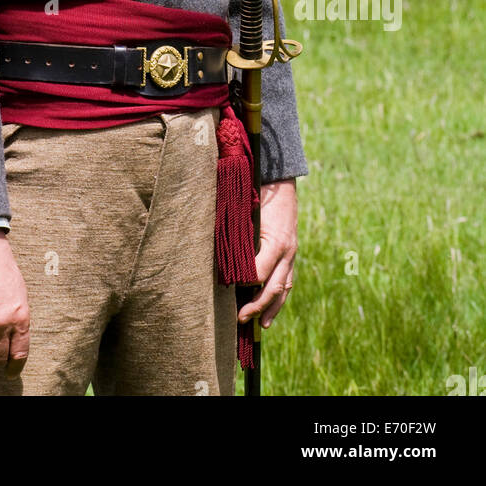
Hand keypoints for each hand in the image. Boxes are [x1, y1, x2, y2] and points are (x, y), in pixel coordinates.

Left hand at [237, 178, 296, 329]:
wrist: (281, 184)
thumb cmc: (259, 195)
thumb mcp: (246, 210)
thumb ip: (235, 232)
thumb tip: (216, 251)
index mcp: (277, 241)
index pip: (259, 272)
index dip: (243, 283)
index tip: (228, 288)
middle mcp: (288, 252)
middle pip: (273, 287)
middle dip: (256, 306)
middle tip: (239, 318)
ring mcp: (291, 255)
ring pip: (283, 288)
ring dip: (270, 308)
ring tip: (259, 325)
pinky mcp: (291, 256)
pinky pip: (286, 282)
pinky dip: (278, 299)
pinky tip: (269, 315)